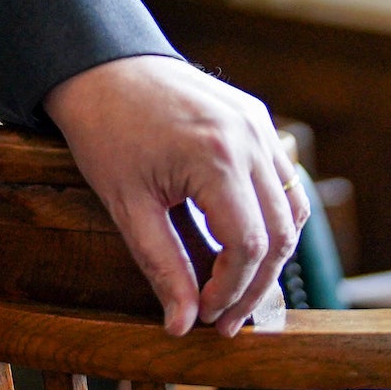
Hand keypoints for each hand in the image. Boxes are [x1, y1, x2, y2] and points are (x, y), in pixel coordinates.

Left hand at [41, 54, 307, 337]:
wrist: (97, 65)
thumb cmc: (104, 129)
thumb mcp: (125, 203)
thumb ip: (162, 265)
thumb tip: (182, 324)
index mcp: (217, 157)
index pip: (249, 246)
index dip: (231, 291)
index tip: (206, 317)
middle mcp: (250, 138)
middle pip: (281, 234)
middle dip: (257, 284)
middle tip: (225, 317)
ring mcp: (259, 124)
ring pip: (292, 208)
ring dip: (271, 253)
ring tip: (236, 286)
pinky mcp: (256, 117)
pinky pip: (282, 178)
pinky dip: (272, 215)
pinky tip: (242, 239)